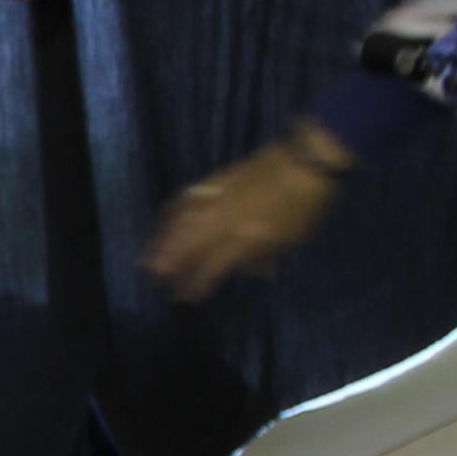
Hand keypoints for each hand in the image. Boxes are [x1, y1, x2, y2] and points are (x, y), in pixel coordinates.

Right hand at [139, 135, 343, 300]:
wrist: (306, 157)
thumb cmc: (308, 204)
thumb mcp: (292, 239)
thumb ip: (264, 256)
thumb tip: (248, 269)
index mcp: (246, 240)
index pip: (211, 268)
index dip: (195, 285)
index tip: (185, 297)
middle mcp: (224, 222)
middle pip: (185, 246)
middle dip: (168, 265)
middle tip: (156, 279)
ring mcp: (216, 199)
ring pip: (178, 223)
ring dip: (160, 242)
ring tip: (148, 257)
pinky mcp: (214, 180)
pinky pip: (183, 200)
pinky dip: (169, 213)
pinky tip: (163, 221)